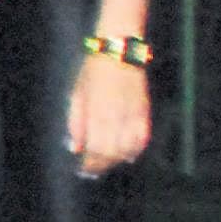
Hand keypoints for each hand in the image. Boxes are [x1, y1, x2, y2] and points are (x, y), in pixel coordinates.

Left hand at [70, 53, 150, 176]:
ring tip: (107, 162)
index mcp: (97, 112)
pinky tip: (128, 153)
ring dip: (118, 159)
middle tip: (93, 169)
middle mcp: (117, 116)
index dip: (90, 162)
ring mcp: (134, 114)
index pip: (96, 148)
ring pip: (129, 148)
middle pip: (112, 152)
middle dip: (102, 164)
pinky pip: (144, 137)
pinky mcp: (145, 110)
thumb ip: (75, 122)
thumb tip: (75, 147)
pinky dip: (136, 149)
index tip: (83, 168)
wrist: (118, 52)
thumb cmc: (92, 72)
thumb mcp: (76, 94)